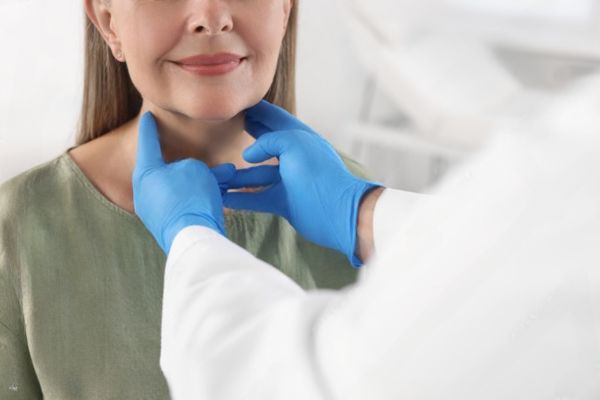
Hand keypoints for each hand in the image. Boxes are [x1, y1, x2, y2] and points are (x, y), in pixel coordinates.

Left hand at [132, 112, 234, 253]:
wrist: (194, 237)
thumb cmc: (190, 197)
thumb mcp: (194, 168)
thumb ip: (193, 165)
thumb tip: (197, 175)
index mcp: (145, 173)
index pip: (147, 142)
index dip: (149, 127)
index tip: (146, 116)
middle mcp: (146, 192)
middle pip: (169, 169)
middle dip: (194, 163)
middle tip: (206, 154)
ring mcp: (156, 211)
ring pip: (182, 187)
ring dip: (203, 180)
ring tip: (228, 176)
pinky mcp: (169, 225)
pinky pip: (185, 203)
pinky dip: (201, 196)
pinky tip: (221, 193)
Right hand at [223, 100, 382, 266]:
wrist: (338, 213)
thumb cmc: (319, 174)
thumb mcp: (294, 144)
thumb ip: (268, 141)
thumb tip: (247, 156)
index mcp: (299, 138)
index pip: (274, 118)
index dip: (256, 109)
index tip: (236, 102)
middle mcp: (292, 157)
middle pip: (263, 143)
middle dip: (245, 135)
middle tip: (224, 125)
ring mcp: (288, 180)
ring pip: (255, 174)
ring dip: (236, 175)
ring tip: (215, 172)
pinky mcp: (284, 201)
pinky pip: (256, 197)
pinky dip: (240, 198)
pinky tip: (223, 196)